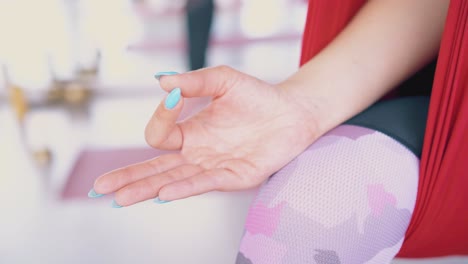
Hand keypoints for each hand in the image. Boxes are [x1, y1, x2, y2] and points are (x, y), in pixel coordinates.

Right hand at [92, 66, 319, 205]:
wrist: (293, 112)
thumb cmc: (257, 97)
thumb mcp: (222, 79)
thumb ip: (193, 81)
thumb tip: (160, 80)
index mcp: (191, 132)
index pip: (160, 135)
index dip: (161, 115)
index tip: (173, 95)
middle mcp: (198, 154)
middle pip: (156, 169)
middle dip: (128, 178)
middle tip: (100, 189)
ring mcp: (214, 167)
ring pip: (173, 181)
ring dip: (147, 189)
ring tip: (120, 198)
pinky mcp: (235, 176)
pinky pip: (206, 183)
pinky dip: (185, 187)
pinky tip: (164, 192)